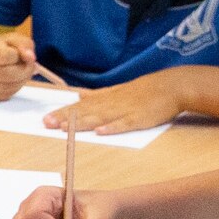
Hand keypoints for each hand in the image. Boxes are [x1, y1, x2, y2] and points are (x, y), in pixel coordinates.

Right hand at [0, 33, 35, 101]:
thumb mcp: (11, 39)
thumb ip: (24, 45)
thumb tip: (30, 58)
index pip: (4, 56)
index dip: (18, 56)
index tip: (22, 53)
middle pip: (8, 75)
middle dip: (25, 71)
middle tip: (29, 65)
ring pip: (8, 88)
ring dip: (21, 80)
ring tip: (21, 71)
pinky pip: (4, 95)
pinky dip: (14, 88)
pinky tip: (12, 79)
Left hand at [50, 76, 183, 135]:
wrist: (172, 86)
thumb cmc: (145, 90)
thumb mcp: (118, 89)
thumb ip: (98, 95)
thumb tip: (80, 95)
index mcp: (107, 97)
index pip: (80, 106)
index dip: (63, 112)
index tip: (45, 119)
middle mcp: (112, 103)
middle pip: (85, 111)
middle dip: (65, 118)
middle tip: (47, 124)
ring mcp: (126, 111)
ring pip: (100, 117)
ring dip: (82, 123)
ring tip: (66, 128)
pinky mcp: (140, 118)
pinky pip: (125, 124)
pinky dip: (113, 128)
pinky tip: (101, 132)